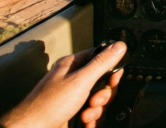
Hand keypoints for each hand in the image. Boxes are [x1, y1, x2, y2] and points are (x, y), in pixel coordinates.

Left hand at [0, 41, 126, 127]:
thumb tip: (118, 46)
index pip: (102, 60)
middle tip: (94, 101)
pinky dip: (93, 120)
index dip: (111, 71)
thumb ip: (102, 63)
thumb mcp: (80, 81)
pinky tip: (85, 123)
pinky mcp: (75, 113)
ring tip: (85, 115)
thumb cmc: (47, 106)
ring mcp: (75, 98)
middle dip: (102, 96)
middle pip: (104, 83)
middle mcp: (74, 80)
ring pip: (100, 101)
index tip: (112, 81)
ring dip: (97, 111)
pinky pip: (94, 115)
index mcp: (73, 66)